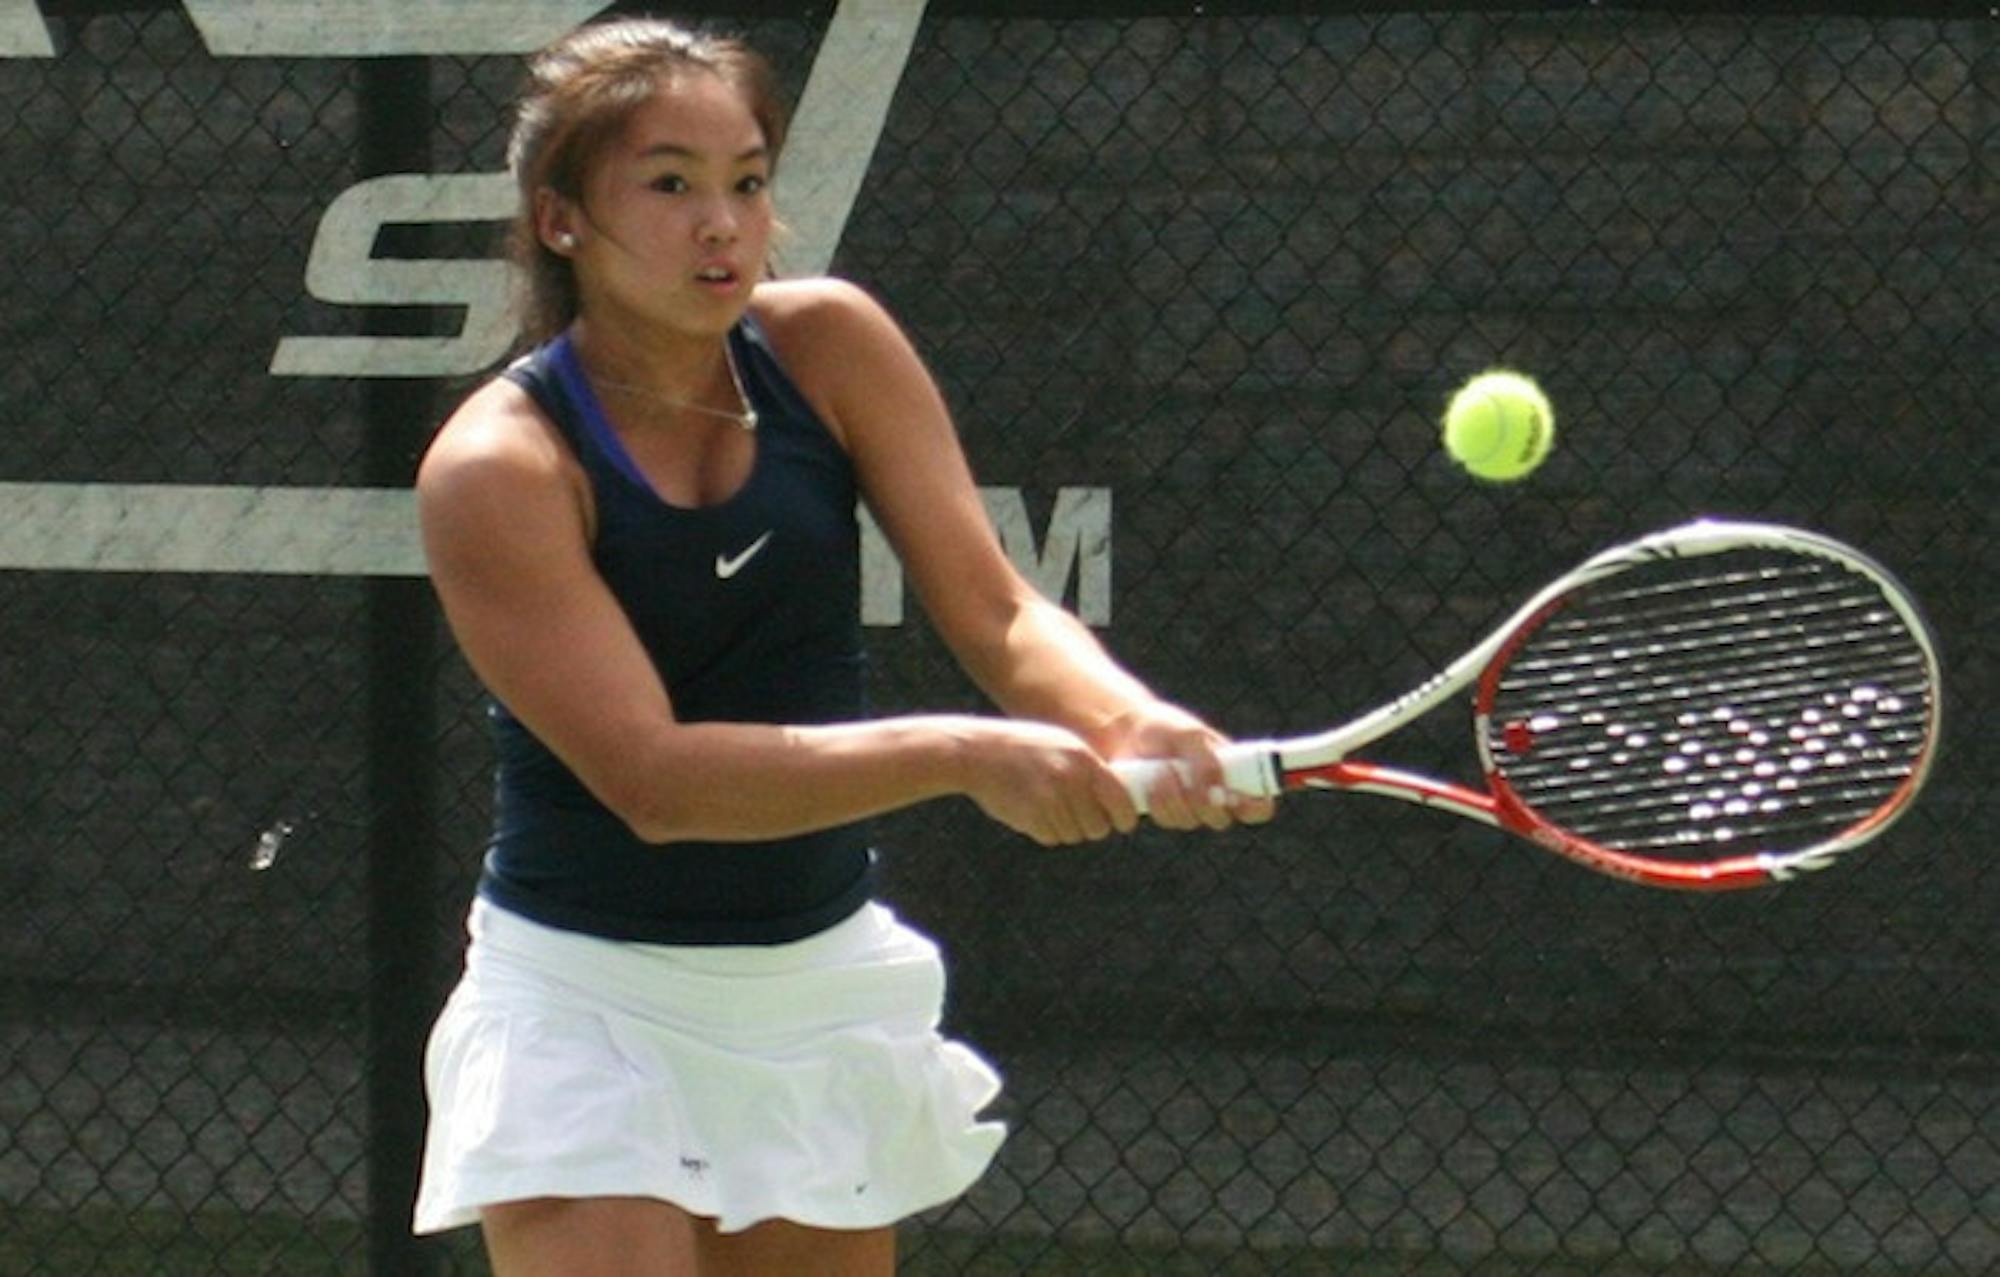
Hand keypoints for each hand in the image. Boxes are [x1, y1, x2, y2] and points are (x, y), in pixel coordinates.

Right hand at [955, 718, 1138, 846]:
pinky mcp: (1030, 819)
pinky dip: (1047, 831)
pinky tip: (1034, 810)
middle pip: (1099, 826)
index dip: (1125, 817)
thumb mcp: (1062, 745)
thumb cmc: (1023, 748)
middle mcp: (1070, 781)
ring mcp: (1049, 801)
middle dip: (1093, 826)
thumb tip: (1121, 798)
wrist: (975, 753)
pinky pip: (1052, 837)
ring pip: (1075, 835)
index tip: (1123, 822)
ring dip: (1068, 828)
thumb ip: (1089, 769)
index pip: (1121, 801)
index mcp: (1083, 760)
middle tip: (1081, 816)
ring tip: (1050, 805)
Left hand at [1103, 704, 1276, 832]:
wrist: (1127, 730)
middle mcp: (1214, 797)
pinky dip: (1158, 800)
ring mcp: (1187, 807)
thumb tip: (1215, 789)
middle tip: (1193, 787)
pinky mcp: (1162, 811)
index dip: (1255, 808)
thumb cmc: (1167, 728)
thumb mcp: (1190, 736)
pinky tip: (1149, 780)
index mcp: (1233, 777)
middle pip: (1221, 821)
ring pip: (1189, 821)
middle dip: (1205, 805)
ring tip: (1163, 770)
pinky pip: (1166, 819)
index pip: (1258, 806)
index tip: (1239, 798)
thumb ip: (1206, 762)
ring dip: (1175, 798)